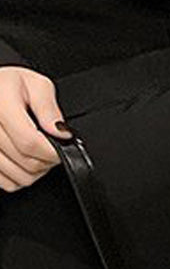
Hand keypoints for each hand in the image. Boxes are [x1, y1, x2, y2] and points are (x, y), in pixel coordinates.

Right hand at [0, 65, 72, 192]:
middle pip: (27, 163)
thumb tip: (61, 133)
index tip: (60, 148)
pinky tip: (20, 159)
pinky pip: (8, 184)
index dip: (52, 151)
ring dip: (35, 171)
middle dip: (47, 160)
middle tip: (49, 147)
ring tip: (34, 152)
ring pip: (19, 178)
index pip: (29, 143)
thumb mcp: (35, 85)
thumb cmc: (10, 86)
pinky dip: (19, 177)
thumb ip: (49, 108)